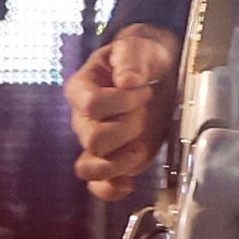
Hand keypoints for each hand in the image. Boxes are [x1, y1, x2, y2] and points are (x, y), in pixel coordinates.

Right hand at [65, 23, 182, 202]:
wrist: (156, 72)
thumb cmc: (141, 58)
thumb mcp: (137, 48)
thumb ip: (130, 60)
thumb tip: (126, 81)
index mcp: (81, 88)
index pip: (92, 104)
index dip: (122, 101)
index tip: (145, 90)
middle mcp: (82, 119)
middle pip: (94, 139)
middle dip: (127, 129)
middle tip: (144, 115)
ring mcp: (95, 142)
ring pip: (91, 168)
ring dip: (119, 162)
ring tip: (139, 148)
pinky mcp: (112, 160)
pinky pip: (98, 185)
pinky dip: (111, 189)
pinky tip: (129, 183)